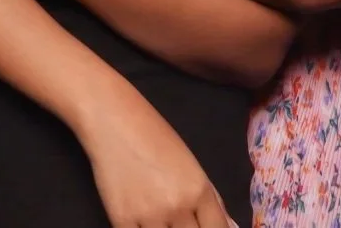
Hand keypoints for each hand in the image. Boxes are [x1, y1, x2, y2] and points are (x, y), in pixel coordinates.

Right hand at [80, 86, 237, 227]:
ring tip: (164, 219)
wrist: (114, 122)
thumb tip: (226, 223)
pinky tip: (144, 223)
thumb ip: (208, 196)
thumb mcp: (190, 163)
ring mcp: (149, 216)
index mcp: (199, 190)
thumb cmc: (154, 136)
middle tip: (181, 221)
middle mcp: (178, 206)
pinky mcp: (121, 220)